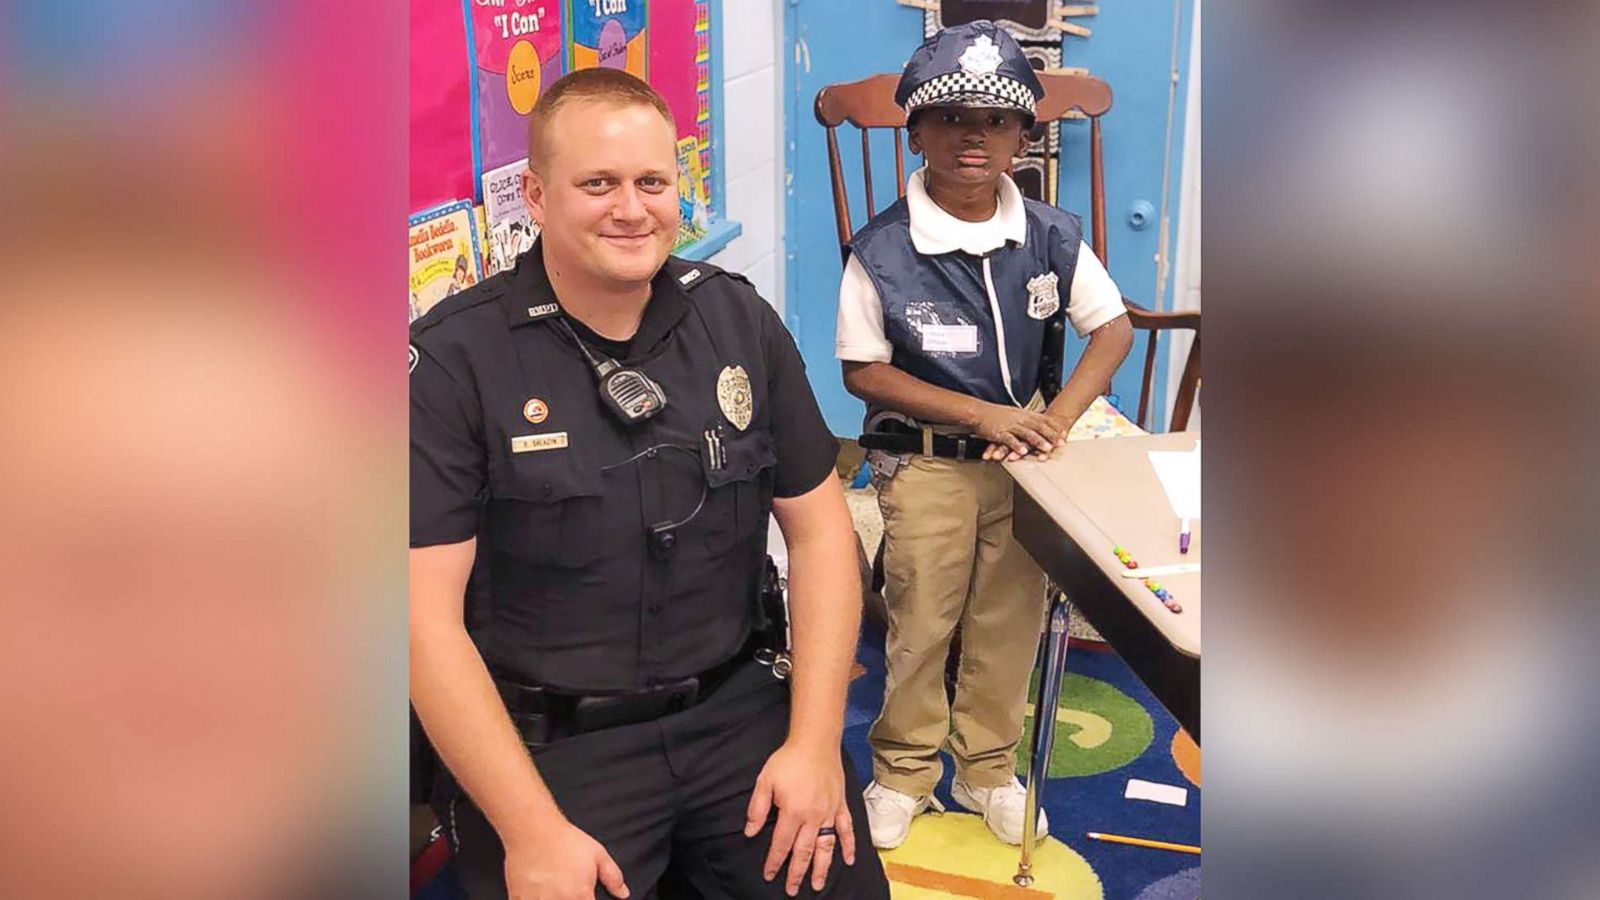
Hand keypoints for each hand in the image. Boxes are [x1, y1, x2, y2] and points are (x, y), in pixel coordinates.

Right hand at [503, 817, 629, 899]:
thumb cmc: (565, 840)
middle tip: (568, 894)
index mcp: (580, 895)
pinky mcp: (518, 899)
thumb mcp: (597, 854)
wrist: (533, 829)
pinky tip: (537, 894)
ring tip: (553, 892)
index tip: (585, 898)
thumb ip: (612, 876)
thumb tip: (623, 894)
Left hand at [744, 741, 857, 895]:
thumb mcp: (765, 781)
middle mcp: (813, 817)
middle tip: (791, 890)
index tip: (770, 875)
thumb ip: (757, 808)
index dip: (774, 862)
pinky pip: (846, 830)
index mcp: (792, 812)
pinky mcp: (840, 806)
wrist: (816, 742)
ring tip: (818, 885)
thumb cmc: (788, 760)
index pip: (781, 844)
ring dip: (822, 868)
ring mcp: (829, 813)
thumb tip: (750, 832)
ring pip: (826, 847)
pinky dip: (848, 846)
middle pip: (804, 852)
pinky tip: (848, 860)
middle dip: (797, 873)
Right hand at [970, 404, 1065, 460]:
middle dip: (1051, 435)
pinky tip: (1022, 452)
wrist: (978, 412)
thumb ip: (1026, 419)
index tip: (1064, 434)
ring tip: (1046, 448)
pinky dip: (1017, 446)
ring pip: (1026, 433)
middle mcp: (1019, 418)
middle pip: (1038, 426)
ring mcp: (1010, 425)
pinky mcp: (999, 432)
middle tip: (1060, 443)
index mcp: (1023, 414)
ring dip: (1038, 441)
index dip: (1054, 427)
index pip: (1043, 419)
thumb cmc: (995, 414)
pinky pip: (1010, 439)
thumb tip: (1037, 424)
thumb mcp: (1014, 414)